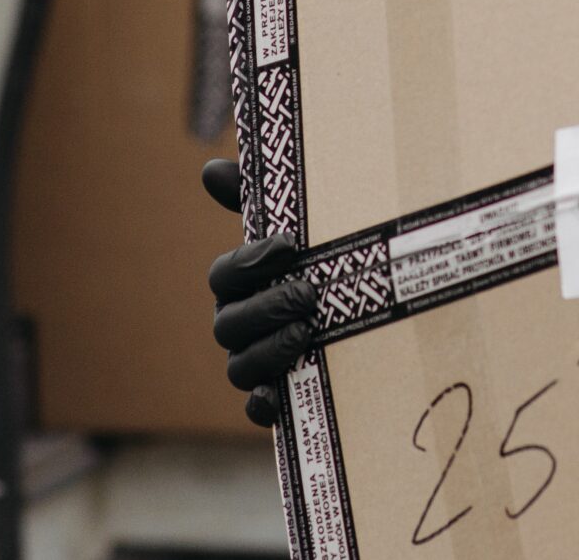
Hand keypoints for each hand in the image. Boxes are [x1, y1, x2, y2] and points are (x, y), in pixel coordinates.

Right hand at [202, 159, 317, 428]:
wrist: (367, 301)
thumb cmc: (322, 260)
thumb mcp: (301, 226)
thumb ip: (260, 198)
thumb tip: (211, 170)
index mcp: (240, 284)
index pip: (223, 276)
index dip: (251, 262)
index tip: (292, 245)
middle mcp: (240, 324)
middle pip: (228, 324)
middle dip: (266, 307)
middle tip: (309, 294)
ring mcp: (256, 363)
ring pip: (239, 367)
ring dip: (269, 350)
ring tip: (308, 332)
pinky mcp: (279, 396)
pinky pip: (256, 409)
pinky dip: (263, 404)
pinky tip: (277, 396)